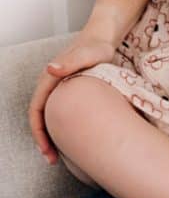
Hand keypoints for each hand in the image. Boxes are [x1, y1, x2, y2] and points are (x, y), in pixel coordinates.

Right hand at [28, 34, 115, 162]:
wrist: (104, 37)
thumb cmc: (97, 45)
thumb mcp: (87, 53)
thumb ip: (71, 61)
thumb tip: (51, 70)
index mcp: (49, 79)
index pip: (36, 110)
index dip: (39, 132)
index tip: (47, 151)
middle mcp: (50, 84)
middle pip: (41, 117)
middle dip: (44, 139)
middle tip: (53, 160)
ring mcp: (59, 88)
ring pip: (50, 116)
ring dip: (52, 135)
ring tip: (62, 155)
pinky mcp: (70, 90)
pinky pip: (61, 112)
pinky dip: (63, 126)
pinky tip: (75, 138)